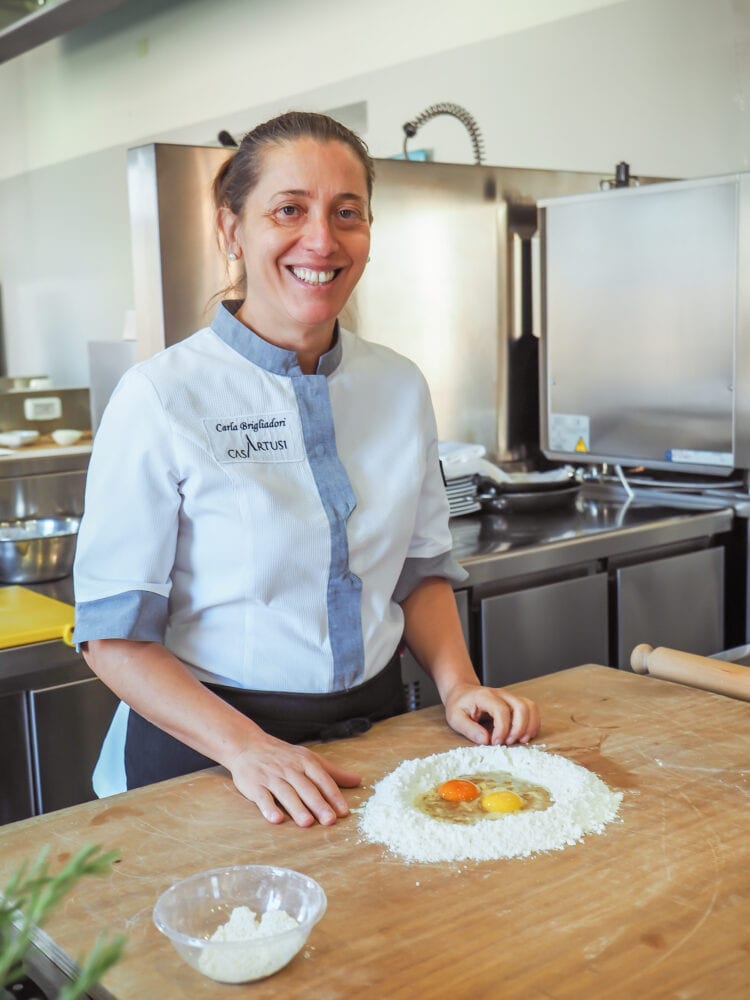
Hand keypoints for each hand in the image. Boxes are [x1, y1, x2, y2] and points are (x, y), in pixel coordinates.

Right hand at [226, 733, 360, 827]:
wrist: (247, 745)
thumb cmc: (283, 756)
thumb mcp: (309, 759)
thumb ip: (333, 772)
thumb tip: (358, 780)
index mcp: (305, 762)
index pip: (322, 780)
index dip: (333, 796)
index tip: (344, 811)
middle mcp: (290, 769)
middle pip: (306, 788)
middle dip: (318, 804)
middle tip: (329, 820)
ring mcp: (272, 777)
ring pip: (286, 793)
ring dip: (296, 808)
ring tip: (307, 823)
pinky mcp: (255, 786)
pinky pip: (263, 798)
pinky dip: (269, 808)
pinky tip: (276, 819)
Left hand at [443, 682, 539, 746]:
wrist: (462, 692)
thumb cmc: (459, 705)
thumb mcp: (455, 718)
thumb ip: (469, 729)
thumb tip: (485, 740)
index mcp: (485, 696)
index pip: (501, 710)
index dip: (502, 729)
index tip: (496, 742)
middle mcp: (501, 694)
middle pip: (521, 707)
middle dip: (519, 728)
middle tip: (509, 742)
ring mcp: (510, 698)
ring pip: (530, 707)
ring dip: (529, 726)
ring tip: (520, 740)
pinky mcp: (515, 703)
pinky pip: (531, 710)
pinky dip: (532, 724)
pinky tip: (523, 735)